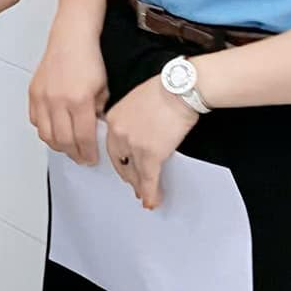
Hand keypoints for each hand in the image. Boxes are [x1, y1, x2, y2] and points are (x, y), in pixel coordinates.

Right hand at [27, 32, 109, 165]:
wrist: (71, 39)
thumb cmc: (89, 60)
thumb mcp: (104, 90)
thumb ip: (99, 114)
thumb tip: (96, 132)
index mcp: (80, 101)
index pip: (83, 139)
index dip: (88, 153)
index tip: (91, 158)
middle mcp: (58, 101)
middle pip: (63, 141)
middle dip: (74, 153)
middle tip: (81, 157)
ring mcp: (43, 97)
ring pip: (46, 134)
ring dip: (58, 145)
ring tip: (67, 147)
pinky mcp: (33, 92)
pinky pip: (35, 120)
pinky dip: (44, 130)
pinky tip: (54, 130)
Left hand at [102, 77, 198, 209]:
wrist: (179, 89)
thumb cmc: (164, 90)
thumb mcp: (136, 101)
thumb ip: (131, 118)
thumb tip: (139, 131)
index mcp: (113, 118)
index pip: (112, 146)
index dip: (119, 160)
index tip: (124, 168)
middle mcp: (118, 133)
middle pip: (120, 162)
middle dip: (128, 176)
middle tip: (135, 186)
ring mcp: (133, 145)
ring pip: (134, 173)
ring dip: (140, 187)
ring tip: (145, 197)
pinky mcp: (151, 154)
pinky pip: (149, 179)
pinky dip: (151, 192)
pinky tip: (152, 201)